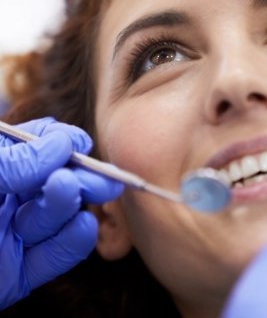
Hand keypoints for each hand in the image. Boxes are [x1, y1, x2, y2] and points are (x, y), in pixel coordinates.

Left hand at [0, 117, 123, 309]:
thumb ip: (12, 163)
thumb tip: (61, 145)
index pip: (34, 150)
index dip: (60, 144)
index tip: (79, 145)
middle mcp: (4, 202)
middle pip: (53, 185)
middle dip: (79, 179)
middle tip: (103, 178)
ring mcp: (11, 239)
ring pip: (54, 219)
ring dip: (68, 206)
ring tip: (70, 190)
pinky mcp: (17, 275)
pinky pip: (53, 258)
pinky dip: (73, 244)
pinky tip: (84, 226)